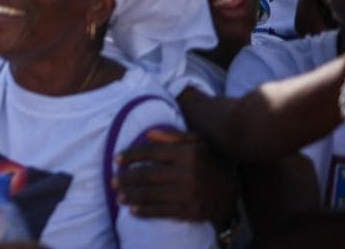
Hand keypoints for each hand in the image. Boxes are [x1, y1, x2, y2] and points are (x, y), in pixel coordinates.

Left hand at [115, 128, 234, 222]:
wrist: (232, 193)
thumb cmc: (210, 162)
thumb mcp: (197, 142)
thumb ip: (173, 136)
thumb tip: (148, 133)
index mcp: (186, 153)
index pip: (151, 153)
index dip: (131, 156)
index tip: (116, 160)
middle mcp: (186, 173)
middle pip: (147, 175)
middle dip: (126, 178)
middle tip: (113, 181)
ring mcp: (188, 193)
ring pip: (151, 194)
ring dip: (131, 196)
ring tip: (119, 197)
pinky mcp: (190, 211)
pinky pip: (162, 211)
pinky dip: (145, 211)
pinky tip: (134, 210)